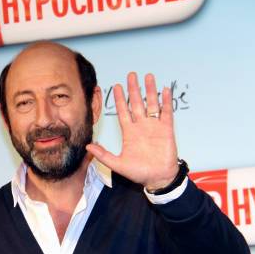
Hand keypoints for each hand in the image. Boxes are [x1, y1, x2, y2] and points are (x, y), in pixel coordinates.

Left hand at [86, 73, 178, 190]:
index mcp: (129, 133)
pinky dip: (166, 102)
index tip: (116, 86)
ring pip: (151, 104)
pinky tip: (165, 90)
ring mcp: (154, 127)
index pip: (123, 112)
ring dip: (150, 91)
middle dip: (133, 89)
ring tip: (148, 76)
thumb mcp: (117, 164)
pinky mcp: (166, 129)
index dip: (119, 99)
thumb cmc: (139, 173)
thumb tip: (88, 146)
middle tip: (131, 75)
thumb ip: (103, 155)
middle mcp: (141, 127)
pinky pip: (166, 113)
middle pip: (136, 103)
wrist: (158, 178)